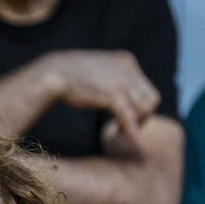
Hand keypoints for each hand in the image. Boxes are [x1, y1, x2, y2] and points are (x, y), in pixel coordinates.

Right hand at [43, 50, 160, 142]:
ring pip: (144, 108)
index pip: (146, 87)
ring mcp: (122, 80)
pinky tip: (134, 143)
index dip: (140, 106)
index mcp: (127, 60)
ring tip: (119, 132)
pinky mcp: (113, 94)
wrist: (53, 72)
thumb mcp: (100, 71)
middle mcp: (128, 67)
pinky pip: (129, 116)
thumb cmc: (72, 76)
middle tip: (126, 128)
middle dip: (142, 116)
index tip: (126, 117)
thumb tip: (125, 97)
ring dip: (137, 124)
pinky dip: (133, 131)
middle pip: (151, 98)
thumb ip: (115, 80)